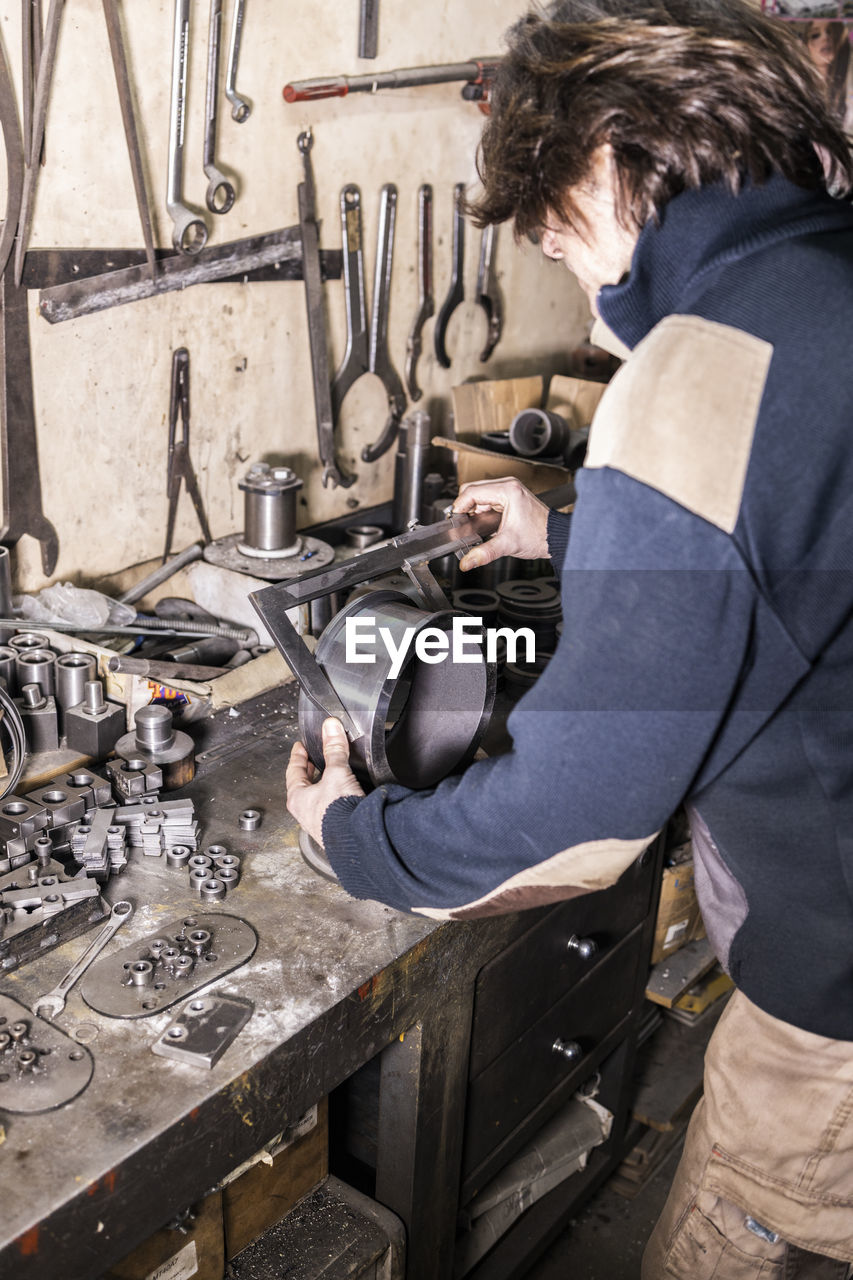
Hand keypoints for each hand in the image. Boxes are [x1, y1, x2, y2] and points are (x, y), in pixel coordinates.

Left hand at [286, 718, 364, 845]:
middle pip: (303, 786)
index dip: (298, 756)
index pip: (293, 771)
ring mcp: (319, 822)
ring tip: (331, 774)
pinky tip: (345, 794)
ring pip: (317, 798)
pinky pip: (330, 808)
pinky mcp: (334, 829)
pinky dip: (334, 797)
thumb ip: (335, 749)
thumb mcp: (337, 773)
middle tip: (313, 759)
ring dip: (322, 785)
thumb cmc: (339, 814)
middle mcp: (305, 812)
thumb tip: (331, 728)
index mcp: (297, 799)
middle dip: (309, 771)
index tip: (300, 747)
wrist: (357, 841)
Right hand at [453, 477, 549, 570]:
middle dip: (464, 508)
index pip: (471, 492)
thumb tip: (467, 561)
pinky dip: (480, 510)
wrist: (555, 537)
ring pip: (478, 494)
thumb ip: (484, 552)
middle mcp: (507, 485)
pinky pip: (486, 498)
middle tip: (463, 525)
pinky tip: (483, 523)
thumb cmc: (539, 536)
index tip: (455, 521)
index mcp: (507, 490)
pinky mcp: (509, 496)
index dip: (459, 507)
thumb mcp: (508, 544)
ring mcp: (508, 489)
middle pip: (472, 490)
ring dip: (472, 509)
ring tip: (474, 526)